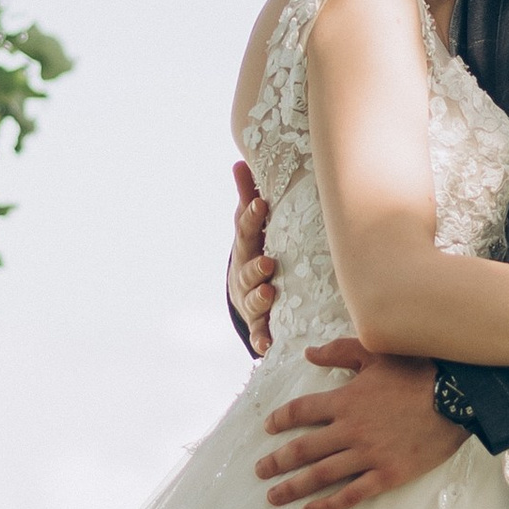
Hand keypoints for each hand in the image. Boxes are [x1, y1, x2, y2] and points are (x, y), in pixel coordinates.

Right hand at [228, 161, 276, 356]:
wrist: (249, 296)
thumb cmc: (256, 253)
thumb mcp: (252, 229)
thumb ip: (248, 199)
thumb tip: (239, 162)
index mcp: (246, 250)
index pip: (246, 233)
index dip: (251, 218)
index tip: (260, 204)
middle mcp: (245, 276)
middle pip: (247, 271)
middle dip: (255, 266)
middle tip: (268, 261)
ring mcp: (250, 302)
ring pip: (252, 301)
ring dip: (259, 298)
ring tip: (269, 295)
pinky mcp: (260, 324)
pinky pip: (260, 333)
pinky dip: (262, 339)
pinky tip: (266, 345)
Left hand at [255, 342, 461, 508]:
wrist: (457, 399)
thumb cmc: (418, 372)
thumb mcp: (376, 354)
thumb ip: (339, 353)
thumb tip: (309, 354)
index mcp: (345, 400)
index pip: (301, 411)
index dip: (281, 420)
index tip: (268, 428)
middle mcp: (350, 430)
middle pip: (302, 449)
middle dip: (277, 461)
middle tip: (260, 471)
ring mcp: (367, 455)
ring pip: (320, 475)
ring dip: (293, 487)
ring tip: (274, 496)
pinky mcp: (386, 475)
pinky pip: (351, 494)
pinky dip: (328, 506)